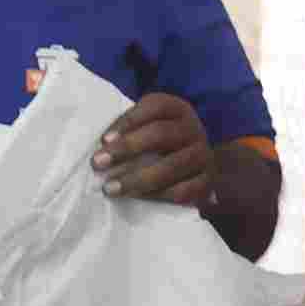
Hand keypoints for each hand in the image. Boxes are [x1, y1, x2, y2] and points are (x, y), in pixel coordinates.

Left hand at [94, 92, 214, 209]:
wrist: (193, 159)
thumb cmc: (158, 140)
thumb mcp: (147, 123)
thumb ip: (128, 128)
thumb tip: (101, 146)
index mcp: (177, 109)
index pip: (154, 107)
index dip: (128, 121)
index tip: (103, 140)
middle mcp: (193, 129)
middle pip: (161, 134)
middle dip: (127, 149)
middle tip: (98, 163)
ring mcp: (202, 155)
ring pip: (171, 166)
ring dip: (137, 179)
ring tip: (110, 188)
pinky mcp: (206, 181)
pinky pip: (183, 191)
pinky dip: (157, 196)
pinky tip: (136, 198)